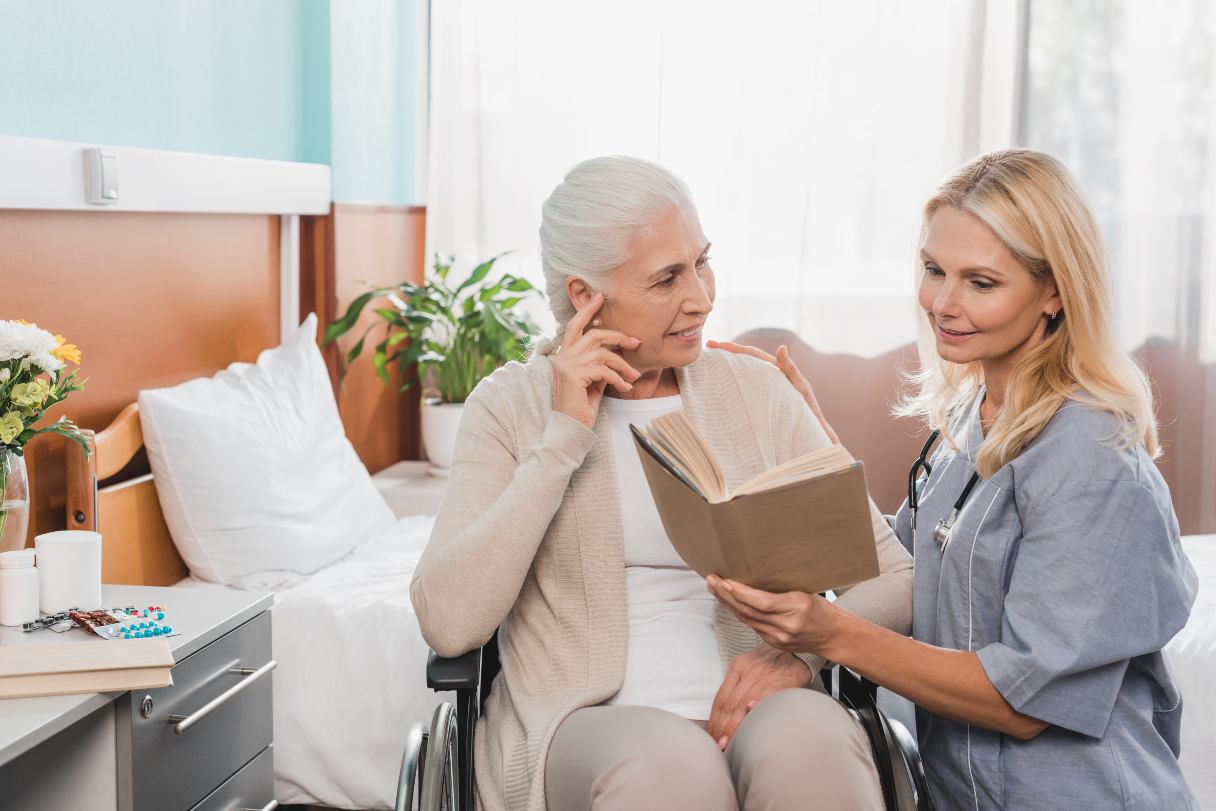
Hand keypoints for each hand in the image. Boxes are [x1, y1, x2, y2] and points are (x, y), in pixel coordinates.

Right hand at [551, 293, 641, 427]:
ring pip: (603, 354)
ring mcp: (566, 365)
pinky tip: (626, 387)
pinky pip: (604, 371)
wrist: (569, 428)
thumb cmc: (581, 406)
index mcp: (564, 354)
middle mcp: (562, 356)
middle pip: (594, 334)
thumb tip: (617, 351)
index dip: (587, 310)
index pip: (574, 325)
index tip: (600, 297)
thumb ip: (599, 363)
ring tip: (634, 376)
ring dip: (623, 365)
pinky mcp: (573, 376)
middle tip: (636, 342)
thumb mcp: (592, 379)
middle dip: (618, 336)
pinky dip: (619, 379)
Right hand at [706, 340, 838, 443]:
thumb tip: (781, 347)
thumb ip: (791, 370)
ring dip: (729, 364)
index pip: (752, 354)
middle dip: (727, 352)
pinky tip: (722, 383)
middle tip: (708, 347)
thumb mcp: (801, 389)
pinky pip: (746, 385)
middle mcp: (770, 375)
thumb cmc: (809, 412)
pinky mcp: (763, 398)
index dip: (734, 348)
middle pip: (746, 359)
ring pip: (744, 371)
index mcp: (777, 370)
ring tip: (710, 361)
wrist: (811, 432)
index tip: (716, 344)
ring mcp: (766, 386)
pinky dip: (734, 380)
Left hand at [706, 644, 811, 749]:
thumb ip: (739, 687)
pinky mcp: (782, 680)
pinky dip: (756, 707)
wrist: (797, 650)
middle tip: (719, 745)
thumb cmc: (773, 663)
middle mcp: (748, 670)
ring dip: (734, 726)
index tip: (712, 735)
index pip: (721, 698)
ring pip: (743, 703)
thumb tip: (726, 716)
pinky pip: (766, 695)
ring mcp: (764, 675)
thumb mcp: (751, 668)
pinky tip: (749, 718)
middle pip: (729, 703)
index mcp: (739, 666)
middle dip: (722, 727)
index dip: (714, 719)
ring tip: (729, 743)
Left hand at [707, 574, 843, 656]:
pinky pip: (751, 625)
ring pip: (746, 619)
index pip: (762, 602)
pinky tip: (728, 602)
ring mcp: (778, 637)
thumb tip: (756, 574)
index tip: (726, 581)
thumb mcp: (807, 592)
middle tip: (712, 580)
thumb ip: (782, 589)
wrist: (835, 637)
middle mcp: (785, 626)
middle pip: (749, 611)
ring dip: (727, 603)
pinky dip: (738, 612)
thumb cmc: (824, 611)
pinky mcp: (773, 642)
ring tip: (714, 588)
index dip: (741, 593)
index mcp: (796, 609)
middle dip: (726, 595)